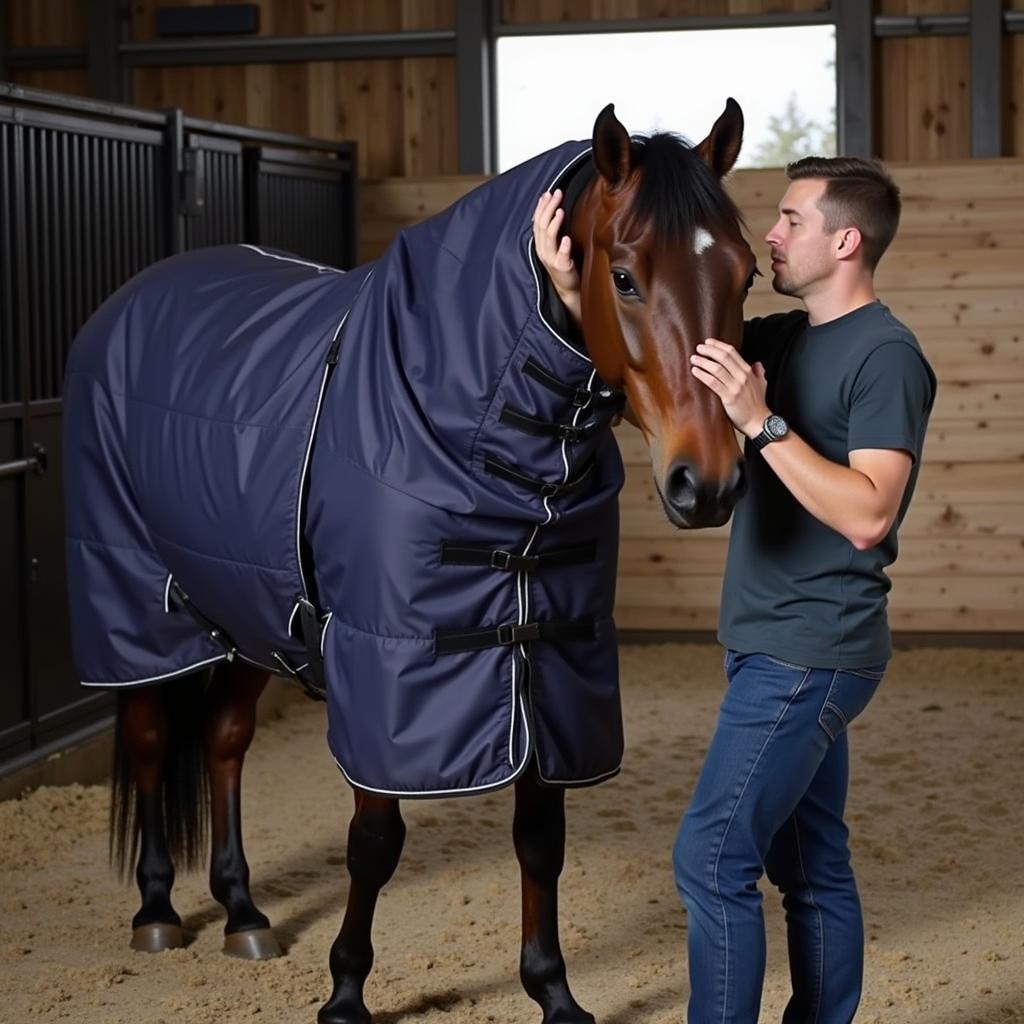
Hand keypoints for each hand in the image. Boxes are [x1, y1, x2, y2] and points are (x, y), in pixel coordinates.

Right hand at [532, 190, 581, 312]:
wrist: (569, 288)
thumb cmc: (564, 264)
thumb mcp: (555, 245)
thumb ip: (552, 230)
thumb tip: (552, 208)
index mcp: (540, 244)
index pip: (537, 221)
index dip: (542, 207)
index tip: (548, 193)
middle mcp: (543, 250)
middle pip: (542, 226)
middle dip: (549, 208)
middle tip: (557, 194)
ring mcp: (551, 259)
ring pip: (549, 238)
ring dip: (554, 223)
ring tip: (560, 211)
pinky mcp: (562, 268)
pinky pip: (561, 256)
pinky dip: (563, 247)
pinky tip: (566, 238)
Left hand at [689, 339, 769, 437]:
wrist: (758, 422)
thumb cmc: (757, 405)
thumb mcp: (761, 385)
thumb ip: (758, 373)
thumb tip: (757, 364)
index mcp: (748, 371)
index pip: (732, 352)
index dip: (718, 345)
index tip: (708, 342)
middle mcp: (742, 376)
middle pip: (723, 357)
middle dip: (709, 350)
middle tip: (698, 348)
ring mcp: (736, 386)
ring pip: (717, 368)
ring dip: (703, 361)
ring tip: (693, 358)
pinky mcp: (729, 397)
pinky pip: (713, 383)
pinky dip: (703, 375)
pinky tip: (695, 371)